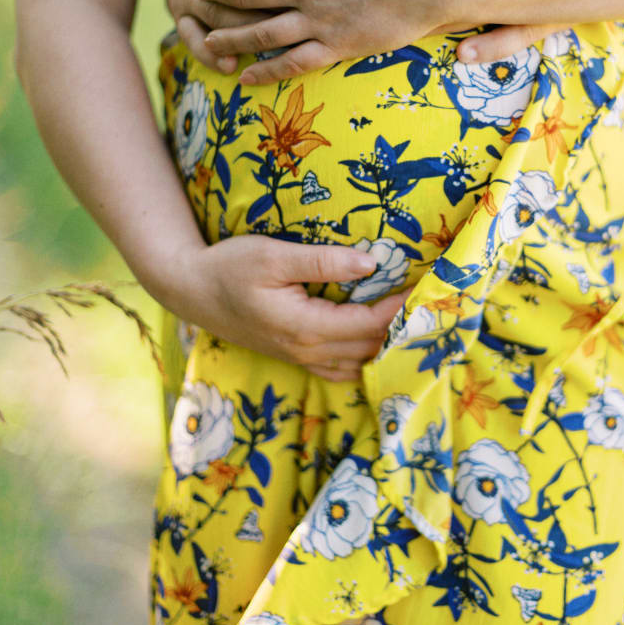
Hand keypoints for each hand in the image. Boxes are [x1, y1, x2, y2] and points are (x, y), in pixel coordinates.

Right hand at [156, 235, 407, 381]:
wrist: (192, 291)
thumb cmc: (230, 267)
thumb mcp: (273, 255)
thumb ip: (323, 261)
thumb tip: (370, 264)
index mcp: (305, 328)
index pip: (369, 325)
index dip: (400, 309)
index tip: (426, 288)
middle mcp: (307, 351)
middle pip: (370, 349)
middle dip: (402, 330)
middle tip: (432, 306)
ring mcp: (301, 358)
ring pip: (359, 364)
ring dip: (387, 347)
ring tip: (413, 322)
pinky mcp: (296, 356)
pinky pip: (342, 368)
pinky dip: (366, 357)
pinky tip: (380, 341)